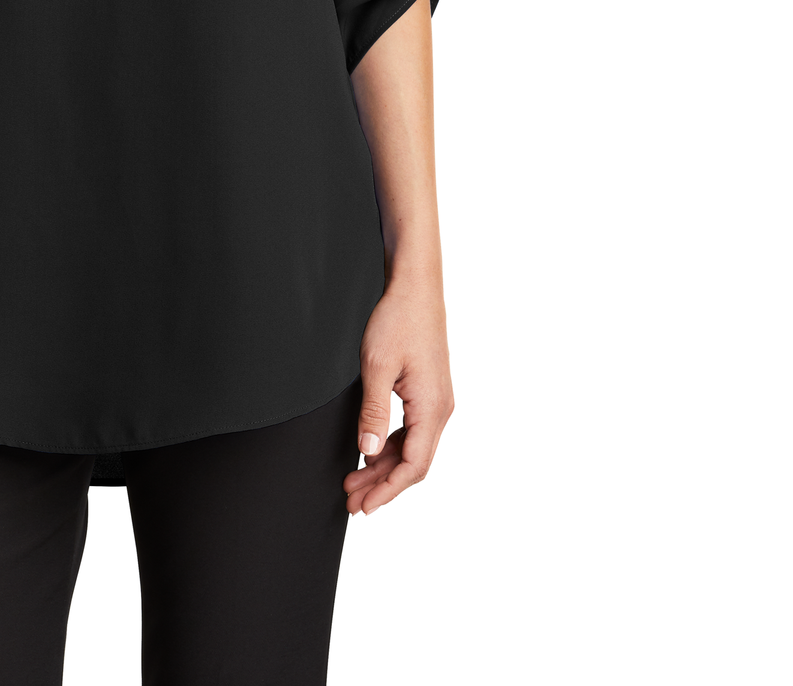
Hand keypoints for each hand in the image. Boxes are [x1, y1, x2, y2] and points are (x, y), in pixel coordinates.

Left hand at [344, 275, 453, 515]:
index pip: (413, 467)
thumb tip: (366, 454)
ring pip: (413, 448)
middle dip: (382, 485)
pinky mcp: (428, 391)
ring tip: (354, 481)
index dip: (387, 491)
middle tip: (351, 501)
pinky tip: (369, 451)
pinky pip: (413, 430)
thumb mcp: (376, 367)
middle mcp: (441, 409)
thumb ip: (373, 413)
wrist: (415, 286)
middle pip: (414, 462)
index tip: (363, 507)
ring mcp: (437, 400)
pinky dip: (390, 446)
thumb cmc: (397, 319)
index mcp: (432, 408)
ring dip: (384, 466)